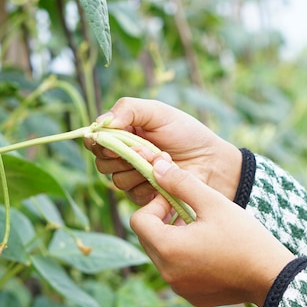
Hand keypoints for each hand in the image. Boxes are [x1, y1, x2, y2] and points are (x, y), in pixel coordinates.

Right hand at [85, 97, 241, 204]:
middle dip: (123, 156)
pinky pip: (132, 194)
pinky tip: (166, 175)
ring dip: (140, 169)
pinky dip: (148, 184)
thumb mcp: (157, 112)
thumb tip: (99, 123)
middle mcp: (123, 157)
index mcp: (122, 134)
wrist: (211, 161)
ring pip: (116, 180)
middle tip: (147, 148)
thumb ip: (128, 109)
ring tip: (164, 160)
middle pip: (101, 162)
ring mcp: (133, 178)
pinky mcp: (143, 196)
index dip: (99, 142)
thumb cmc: (186, 133)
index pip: (95, 140)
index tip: (110, 139)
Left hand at [130, 155, 295, 306]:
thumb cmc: (244, 237)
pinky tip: (209, 251)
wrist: (272, 276)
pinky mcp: (191, 296)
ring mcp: (178, 288)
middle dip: (162, 221)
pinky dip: (185, 259)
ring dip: (172, 239)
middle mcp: (167, 273)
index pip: (138, 220)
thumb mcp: (213, 202)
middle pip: (147, 238)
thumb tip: (156, 167)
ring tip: (200, 229)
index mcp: (168, 248)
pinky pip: (176, 273)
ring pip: (161, 255)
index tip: (177, 200)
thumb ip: (181, 183)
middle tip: (188, 211)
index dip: (155, 205)